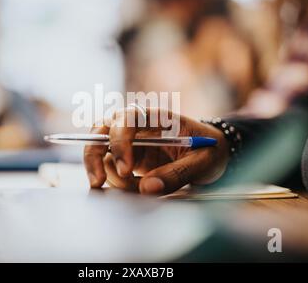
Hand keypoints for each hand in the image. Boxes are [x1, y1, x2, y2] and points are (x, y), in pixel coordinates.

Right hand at [83, 107, 229, 194]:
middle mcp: (139, 125)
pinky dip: (113, 180)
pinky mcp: (128, 156)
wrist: (213, 153)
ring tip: (134, 188)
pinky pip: (109, 166)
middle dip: (94, 154)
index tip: (126, 170)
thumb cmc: (211, 150)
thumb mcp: (203, 162)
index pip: (128, 118)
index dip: (120, 141)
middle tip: (97, 182)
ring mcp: (131, 141)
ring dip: (107, 173)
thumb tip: (147, 188)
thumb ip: (177, 174)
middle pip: (101, 129)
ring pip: (100, 149)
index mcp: (158, 118)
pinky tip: (134, 188)